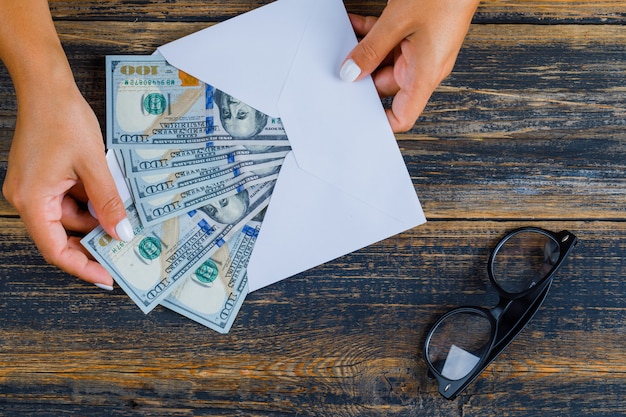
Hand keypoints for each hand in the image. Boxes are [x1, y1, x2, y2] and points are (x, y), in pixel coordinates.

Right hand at [2, 78, 130, 288]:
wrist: (47, 86)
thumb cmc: (63, 119)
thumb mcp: (94, 166)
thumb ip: (109, 203)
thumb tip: (121, 233)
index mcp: (33, 200)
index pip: (55, 249)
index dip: (82, 267)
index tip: (107, 277)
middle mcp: (28, 198)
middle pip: (62, 235)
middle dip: (93, 241)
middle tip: (124, 250)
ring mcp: (35, 187)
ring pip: (69, 216)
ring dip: (95, 218)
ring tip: (124, 217)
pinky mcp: (43, 177)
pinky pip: (68, 199)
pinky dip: (89, 201)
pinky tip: (111, 198)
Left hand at [340, 0, 478, 131]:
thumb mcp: (397, 23)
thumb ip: (370, 50)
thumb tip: (350, 72)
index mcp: (424, 75)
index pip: (403, 116)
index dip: (380, 122)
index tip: (357, 118)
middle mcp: (424, 68)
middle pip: (385, 85)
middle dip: (362, 76)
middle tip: (339, 67)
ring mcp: (421, 51)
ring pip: (385, 60)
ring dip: (365, 50)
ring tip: (346, 39)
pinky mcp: (419, 35)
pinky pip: (390, 42)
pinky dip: (373, 35)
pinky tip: (355, 25)